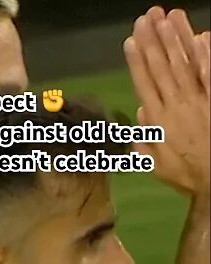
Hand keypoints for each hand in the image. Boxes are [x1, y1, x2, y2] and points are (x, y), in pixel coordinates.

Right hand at [124, 8, 209, 193]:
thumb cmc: (186, 175)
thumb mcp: (158, 166)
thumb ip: (146, 141)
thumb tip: (140, 114)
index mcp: (159, 122)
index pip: (145, 85)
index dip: (137, 62)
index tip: (131, 41)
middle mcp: (176, 106)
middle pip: (162, 69)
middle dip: (153, 42)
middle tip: (146, 17)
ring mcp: (198, 101)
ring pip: (184, 66)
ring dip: (175, 41)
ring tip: (167, 18)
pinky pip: (210, 76)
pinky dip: (205, 57)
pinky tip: (201, 37)